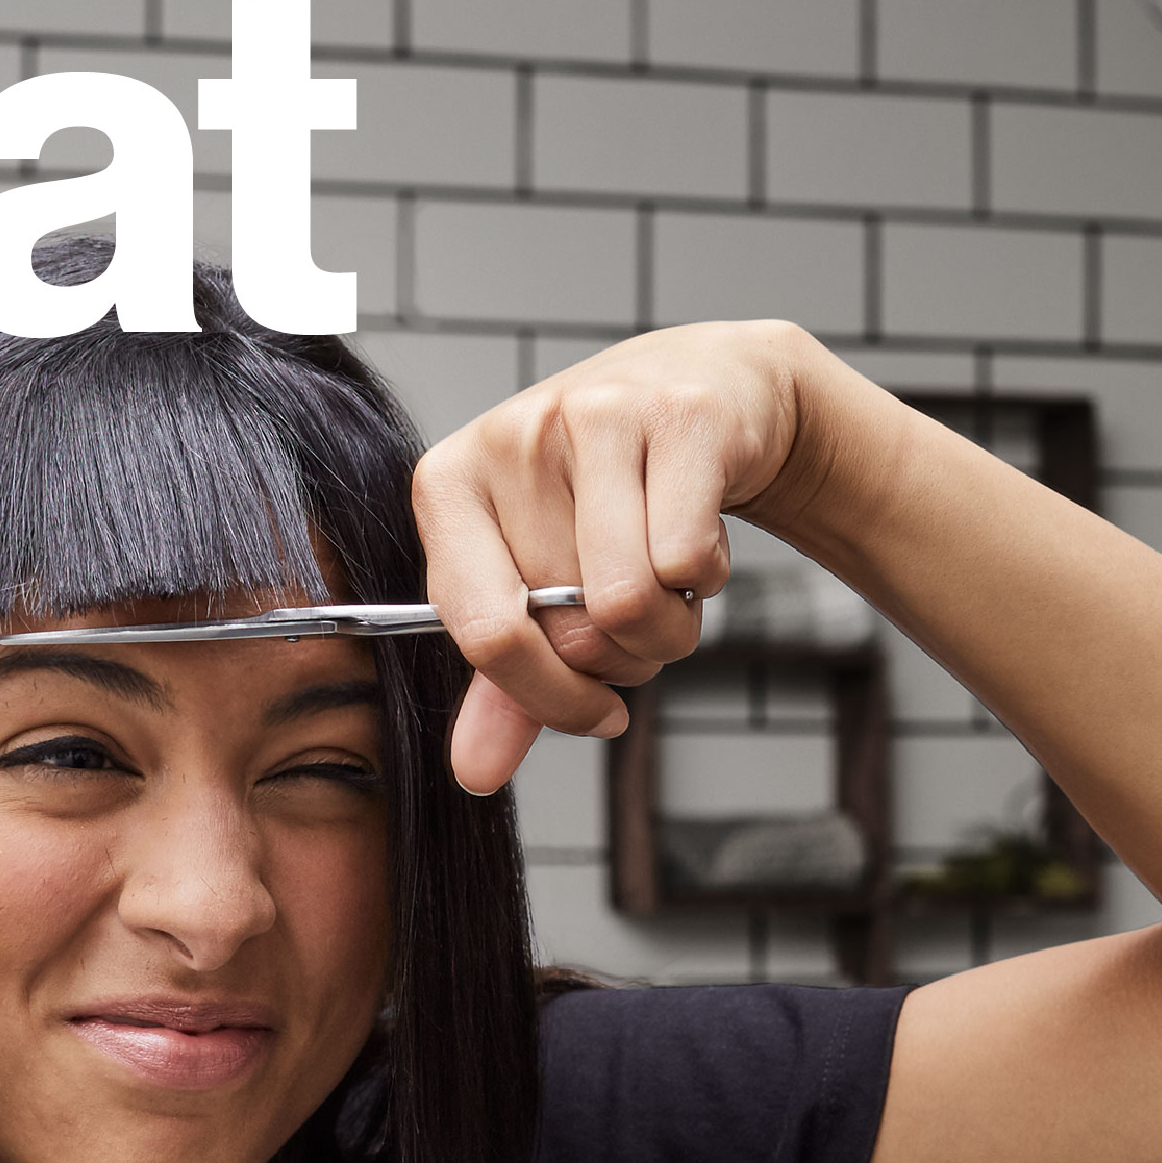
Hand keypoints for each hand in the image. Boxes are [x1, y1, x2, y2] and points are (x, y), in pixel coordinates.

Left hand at [410, 320, 812, 792]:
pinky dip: (708, 578)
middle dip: (623, 655)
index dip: (549, 699)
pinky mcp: (679, 413)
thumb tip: (475, 773)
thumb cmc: (609, 498)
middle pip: (571, 630)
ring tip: (669, 584)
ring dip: (670, 627)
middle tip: (639, 616)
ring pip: (630, 603)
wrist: (711, 389)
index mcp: (449, 487)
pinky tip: (699, 537)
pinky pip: (688, 558)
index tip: (598, 715)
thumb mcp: (542, 582)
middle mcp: (509, 440)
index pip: (485, 634)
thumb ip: (506, 681)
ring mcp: (593, 414)